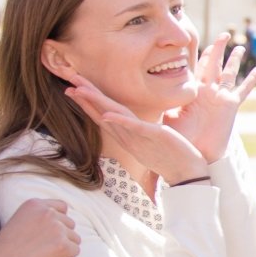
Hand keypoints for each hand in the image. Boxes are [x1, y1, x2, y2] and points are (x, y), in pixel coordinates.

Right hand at [0, 198, 79, 256]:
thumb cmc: (5, 252)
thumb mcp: (21, 225)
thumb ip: (40, 221)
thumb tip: (66, 228)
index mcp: (34, 204)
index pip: (62, 207)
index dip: (59, 223)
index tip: (46, 237)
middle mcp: (47, 212)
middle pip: (70, 224)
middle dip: (60, 239)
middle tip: (40, 251)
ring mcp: (56, 227)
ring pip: (75, 238)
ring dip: (63, 250)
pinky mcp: (62, 244)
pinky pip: (75, 251)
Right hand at [62, 73, 209, 184]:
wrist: (187, 173)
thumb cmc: (171, 155)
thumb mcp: (152, 139)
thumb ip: (140, 130)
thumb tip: (133, 122)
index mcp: (127, 135)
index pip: (103, 116)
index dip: (88, 103)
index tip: (73, 88)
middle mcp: (128, 137)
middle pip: (102, 114)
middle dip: (85, 98)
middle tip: (68, 84)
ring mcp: (139, 138)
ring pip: (112, 118)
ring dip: (95, 104)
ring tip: (79, 91)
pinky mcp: (154, 137)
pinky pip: (135, 128)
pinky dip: (120, 122)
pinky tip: (108, 115)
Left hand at [161, 32, 255, 163]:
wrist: (196, 155)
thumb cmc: (181, 139)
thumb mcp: (168, 117)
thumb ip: (162, 104)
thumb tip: (144, 95)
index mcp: (194, 93)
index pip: (197, 68)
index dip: (199, 54)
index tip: (199, 41)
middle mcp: (208, 92)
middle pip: (215, 64)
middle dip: (218, 49)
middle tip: (224, 34)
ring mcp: (221, 98)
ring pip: (230, 72)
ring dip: (235, 59)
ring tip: (240, 46)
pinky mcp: (231, 106)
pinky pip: (243, 90)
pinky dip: (251, 80)